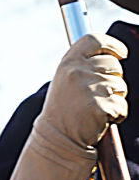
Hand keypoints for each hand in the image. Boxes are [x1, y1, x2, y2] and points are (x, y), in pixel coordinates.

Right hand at [39, 33, 126, 150]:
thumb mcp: (66, 80)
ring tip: (98, 108)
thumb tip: (112, 52)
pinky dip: (118, 114)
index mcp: (68, 62)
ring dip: (116, 98)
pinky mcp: (100, 106)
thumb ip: (84, 65)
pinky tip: (102, 119)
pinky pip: (122, 105)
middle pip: (114, 64)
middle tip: (102, 94)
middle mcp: (77, 72)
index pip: (95, 40)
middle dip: (115, 78)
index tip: (122, 52)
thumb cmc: (64, 110)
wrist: (57, 139)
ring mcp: (89, 88)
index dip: (112, 44)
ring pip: (120, 85)